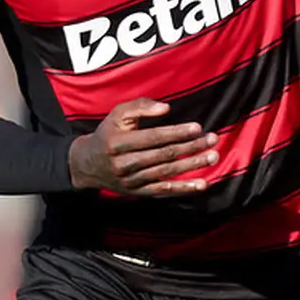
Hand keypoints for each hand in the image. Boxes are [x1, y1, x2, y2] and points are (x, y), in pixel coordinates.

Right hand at [68, 98, 217, 195]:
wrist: (87, 165)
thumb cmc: (108, 133)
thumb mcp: (117, 114)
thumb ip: (140, 106)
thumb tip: (166, 109)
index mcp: (118, 142)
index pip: (153, 137)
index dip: (176, 132)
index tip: (197, 127)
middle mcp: (124, 164)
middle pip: (163, 155)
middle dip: (191, 147)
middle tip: (213, 139)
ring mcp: (131, 181)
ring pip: (167, 172)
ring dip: (192, 165)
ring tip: (213, 156)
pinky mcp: (138, 192)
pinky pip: (164, 191)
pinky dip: (184, 188)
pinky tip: (202, 184)